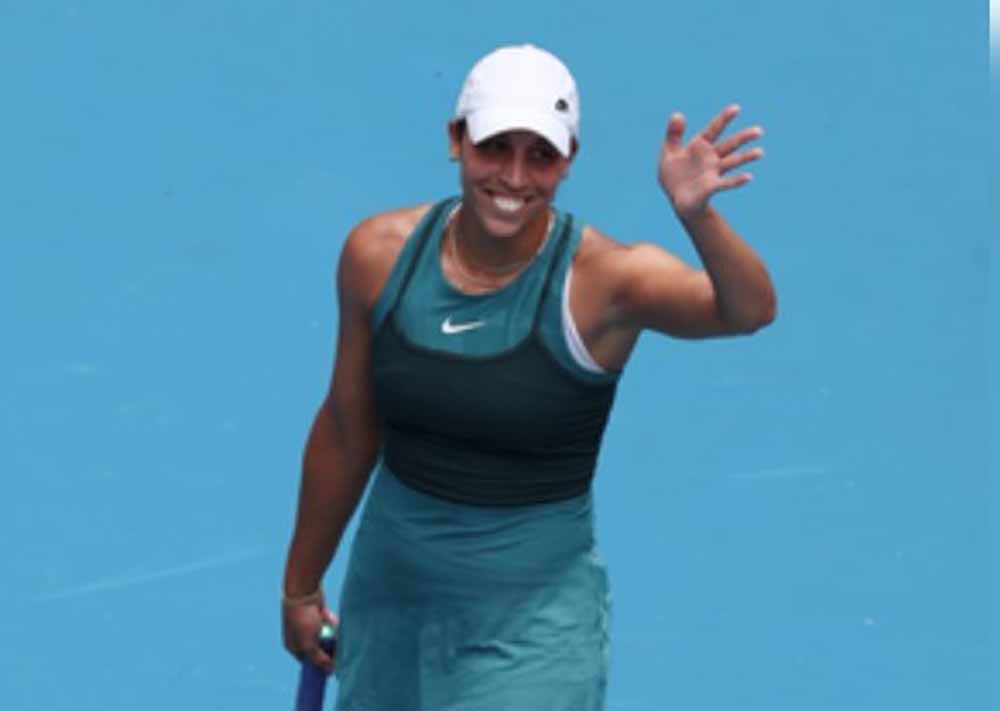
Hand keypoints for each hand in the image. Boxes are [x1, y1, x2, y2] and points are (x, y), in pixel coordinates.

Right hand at [282, 598, 338, 673]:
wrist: (304, 591)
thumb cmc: (302, 619)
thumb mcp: (309, 644)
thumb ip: (319, 659)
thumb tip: (330, 670)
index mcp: (293, 646)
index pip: (307, 662)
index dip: (320, 666)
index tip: (334, 668)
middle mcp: (300, 636)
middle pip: (318, 649)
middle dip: (329, 650)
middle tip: (340, 652)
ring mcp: (309, 625)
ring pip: (325, 636)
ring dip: (333, 636)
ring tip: (340, 637)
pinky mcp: (317, 614)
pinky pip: (328, 623)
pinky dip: (333, 624)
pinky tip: (336, 622)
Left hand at [658, 104, 763, 220]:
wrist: (676, 200)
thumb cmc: (673, 175)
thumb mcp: (668, 152)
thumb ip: (673, 134)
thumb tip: (677, 114)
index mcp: (701, 146)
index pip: (714, 129)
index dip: (724, 118)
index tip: (736, 108)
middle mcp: (711, 158)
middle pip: (730, 145)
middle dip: (743, 137)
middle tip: (759, 131)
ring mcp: (713, 172)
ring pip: (732, 162)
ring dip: (746, 157)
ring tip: (760, 152)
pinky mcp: (711, 187)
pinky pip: (726, 183)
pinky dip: (737, 180)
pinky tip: (749, 177)